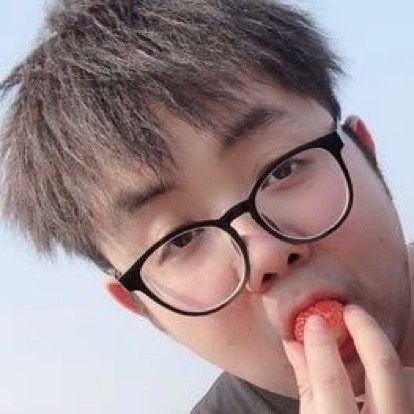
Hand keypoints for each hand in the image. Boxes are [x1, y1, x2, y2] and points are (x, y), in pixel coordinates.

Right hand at [283, 305, 413, 412]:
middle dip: (367, 331)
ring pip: (412, 377)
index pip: (331, 382)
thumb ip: (306, 383)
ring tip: (368, 351)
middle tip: (351, 312)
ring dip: (389, 357)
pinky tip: (384, 378)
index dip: (321, 345)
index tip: (314, 321)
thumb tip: (293, 342)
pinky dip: (402, 376)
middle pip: (386, 368)